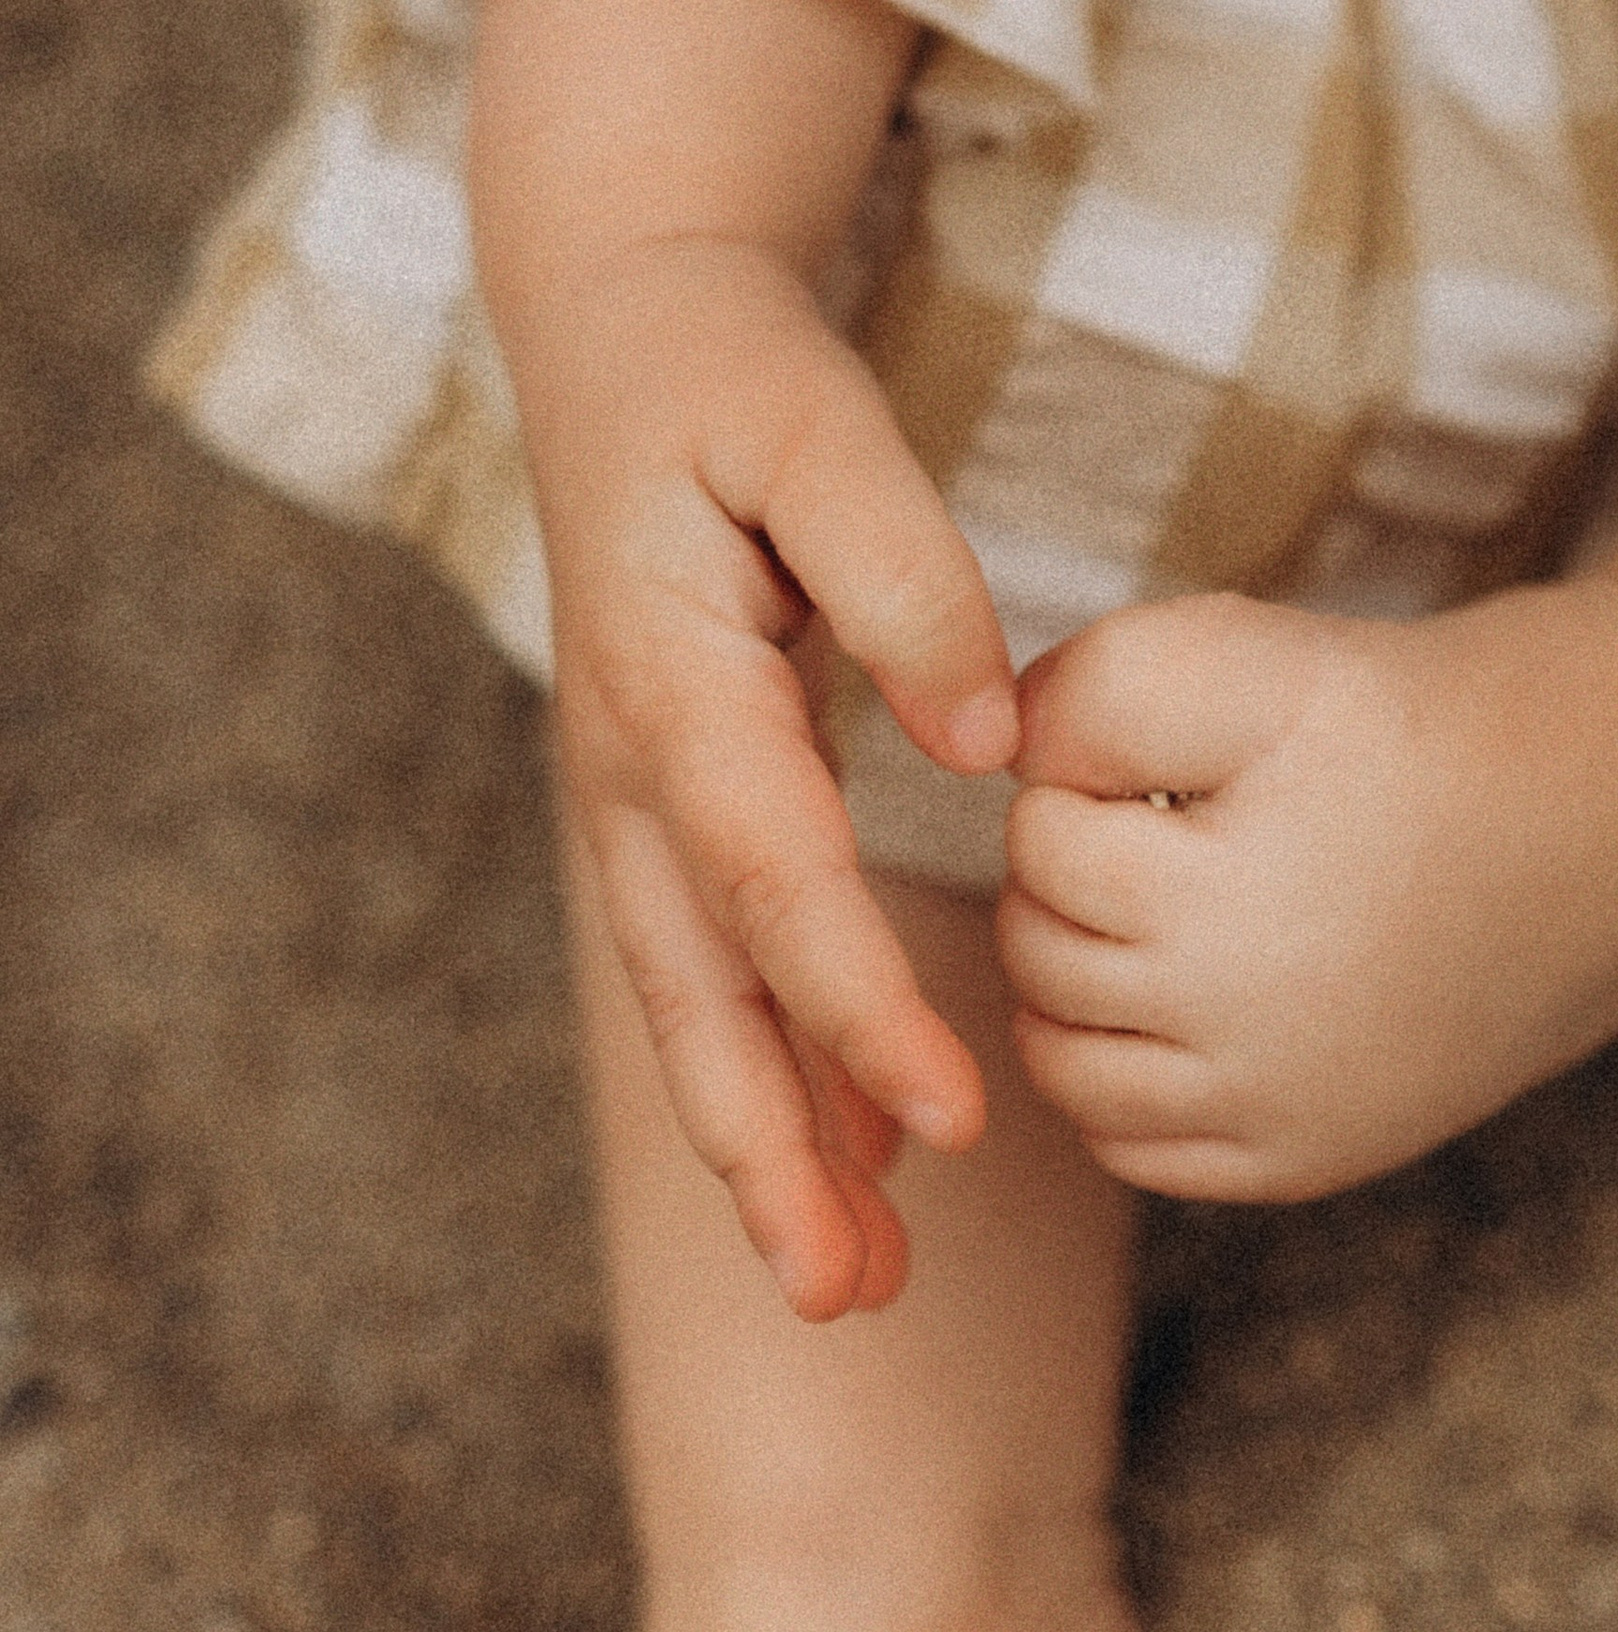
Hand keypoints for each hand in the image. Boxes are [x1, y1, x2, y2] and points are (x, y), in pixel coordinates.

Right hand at [525, 232, 1017, 1316]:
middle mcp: (635, 770)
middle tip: (854, 1296)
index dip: (857, 1008)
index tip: (956, 1121)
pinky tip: (846, 1181)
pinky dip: (771, 1080)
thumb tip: (987, 738)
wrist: (617, 336)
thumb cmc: (733, 374)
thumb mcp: (821, 425)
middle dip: (777, 1154)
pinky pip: (714, 975)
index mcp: (676, 682)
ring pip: (696, 1013)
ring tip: (849, 1294)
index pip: (776, 876)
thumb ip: (903, 574)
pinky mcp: (667, 815)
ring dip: (766, 1156)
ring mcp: (638, 803)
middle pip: (705, 996)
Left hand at [995, 579, 1617, 1200]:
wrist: (1617, 830)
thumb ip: (1093, 691)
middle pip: (1039, 947)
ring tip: (1182, 900)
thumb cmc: (1426, 723)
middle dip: (1084, 867)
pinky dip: (1126, 1072)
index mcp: (1222, 897)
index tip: (1191, 751)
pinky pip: (1129, 1142)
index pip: (1038, 833)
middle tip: (1193, 819)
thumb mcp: (1260, 655)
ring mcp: (1276, 1114)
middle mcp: (1244, 1030)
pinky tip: (1194, 994)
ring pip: (1059, 1057)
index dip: (1096, 766)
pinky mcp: (1303, 1163)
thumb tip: (994, 772)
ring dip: (1084, 971)